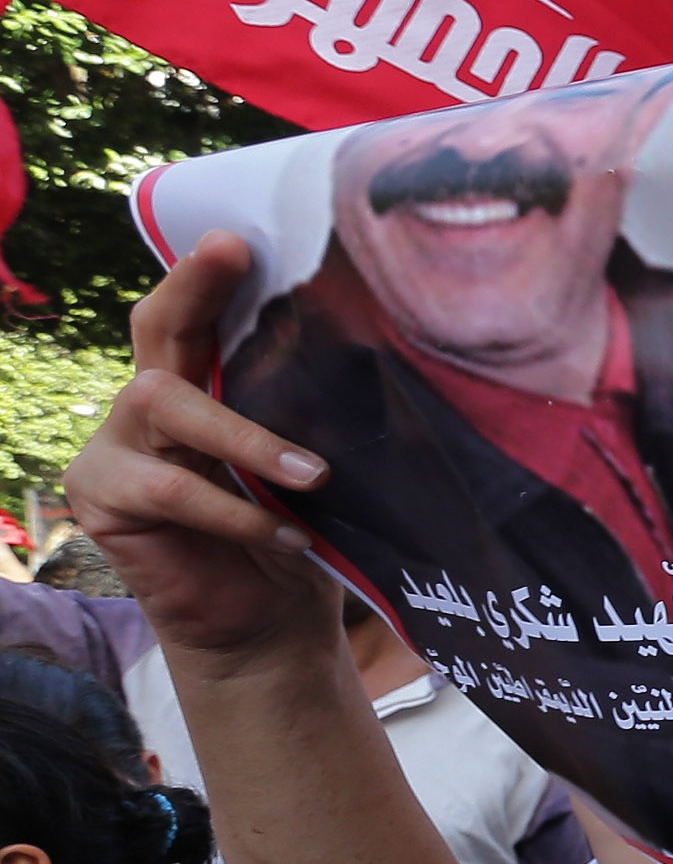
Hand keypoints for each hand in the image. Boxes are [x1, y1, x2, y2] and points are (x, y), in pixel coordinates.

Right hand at [60, 236, 347, 664]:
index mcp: (201, 385)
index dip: (206, 273)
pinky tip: (286, 535)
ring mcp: (116, 445)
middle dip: (192, 289)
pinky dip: (235, 511)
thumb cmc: (298, 538)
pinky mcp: (101, 495)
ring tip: (313, 476)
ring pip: (162, 403)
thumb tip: (379, 364)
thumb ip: (311, 419)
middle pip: (157, 330)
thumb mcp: (311, 471)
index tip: (239, 236)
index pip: (196, 315)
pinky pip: (170, 490)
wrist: (267, 627)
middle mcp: (150, 403)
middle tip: (232, 255)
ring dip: (244, 436)